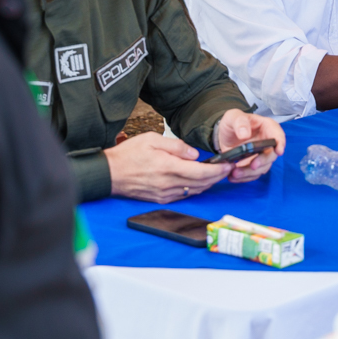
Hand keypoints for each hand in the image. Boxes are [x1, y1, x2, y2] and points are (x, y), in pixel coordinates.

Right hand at [105, 131, 231, 202]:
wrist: (109, 174)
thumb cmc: (128, 155)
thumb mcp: (151, 139)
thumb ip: (176, 146)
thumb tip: (194, 154)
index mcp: (168, 167)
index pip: (200, 172)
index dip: (217, 170)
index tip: (227, 165)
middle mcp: (168, 184)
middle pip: (201, 184)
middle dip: (216, 177)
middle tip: (226, 169)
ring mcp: (164, 194)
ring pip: (193, 191)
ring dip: (207, 184)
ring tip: (215, 174)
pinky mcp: (160, 199)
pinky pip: (183, 195)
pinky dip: (194, 189)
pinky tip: (198, 182)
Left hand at [214, 108, 286, 182]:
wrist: (224, 134)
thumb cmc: (232, 122)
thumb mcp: (233, 116)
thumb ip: (239, 122)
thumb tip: (245, 135)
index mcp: (267, 128)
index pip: (278, 135)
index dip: (280, 143)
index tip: (279, 151)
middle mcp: (267, 143)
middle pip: (271, 155)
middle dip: (263, 162)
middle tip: (252, 165)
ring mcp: (261, 155)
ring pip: (262, 167)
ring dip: (250, 172)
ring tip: (235, 173)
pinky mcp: (253, 164)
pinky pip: (253, 174)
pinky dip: (244, 177)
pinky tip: (233, 176)